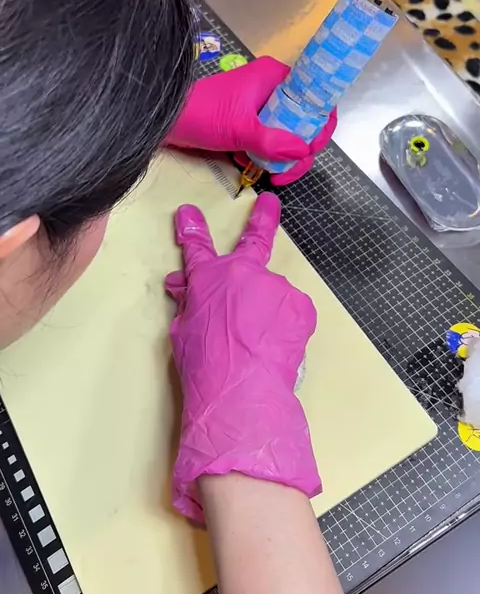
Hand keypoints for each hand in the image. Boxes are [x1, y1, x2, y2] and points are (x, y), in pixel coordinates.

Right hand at [165, 192, 320, 521]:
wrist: (242, 390)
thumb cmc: (204, 364)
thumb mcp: (184, 332)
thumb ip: (189, 304)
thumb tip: (182, 287)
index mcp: (210, 279)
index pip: (197, 249)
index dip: (191, 229)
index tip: (189, 212)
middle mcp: (246, 273)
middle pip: (255, 240)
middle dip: (262, 217)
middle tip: (269, 203)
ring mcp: (277, 287)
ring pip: (272, 293)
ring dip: (266, 308)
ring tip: (259, 342)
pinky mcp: (301, 306)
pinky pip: (290, 312)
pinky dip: (284, 325)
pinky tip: (275, 346)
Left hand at [166, 57, 336, 185]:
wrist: (166, 119)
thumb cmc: (202, 114)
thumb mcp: (239, 129)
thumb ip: (272, 142)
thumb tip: (303, 152)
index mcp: (276, 78)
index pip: (316, 99)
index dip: (320, 127)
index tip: (308, 151)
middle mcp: (274, 88)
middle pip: (304, 123)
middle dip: (297, 151)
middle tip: (284, 173)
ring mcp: (262, 106)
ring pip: (287, 136)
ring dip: (278, 157)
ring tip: (263, 169)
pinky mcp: (250, 122)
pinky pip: (269, 141)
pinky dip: (262, 155)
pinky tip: (246, 161)